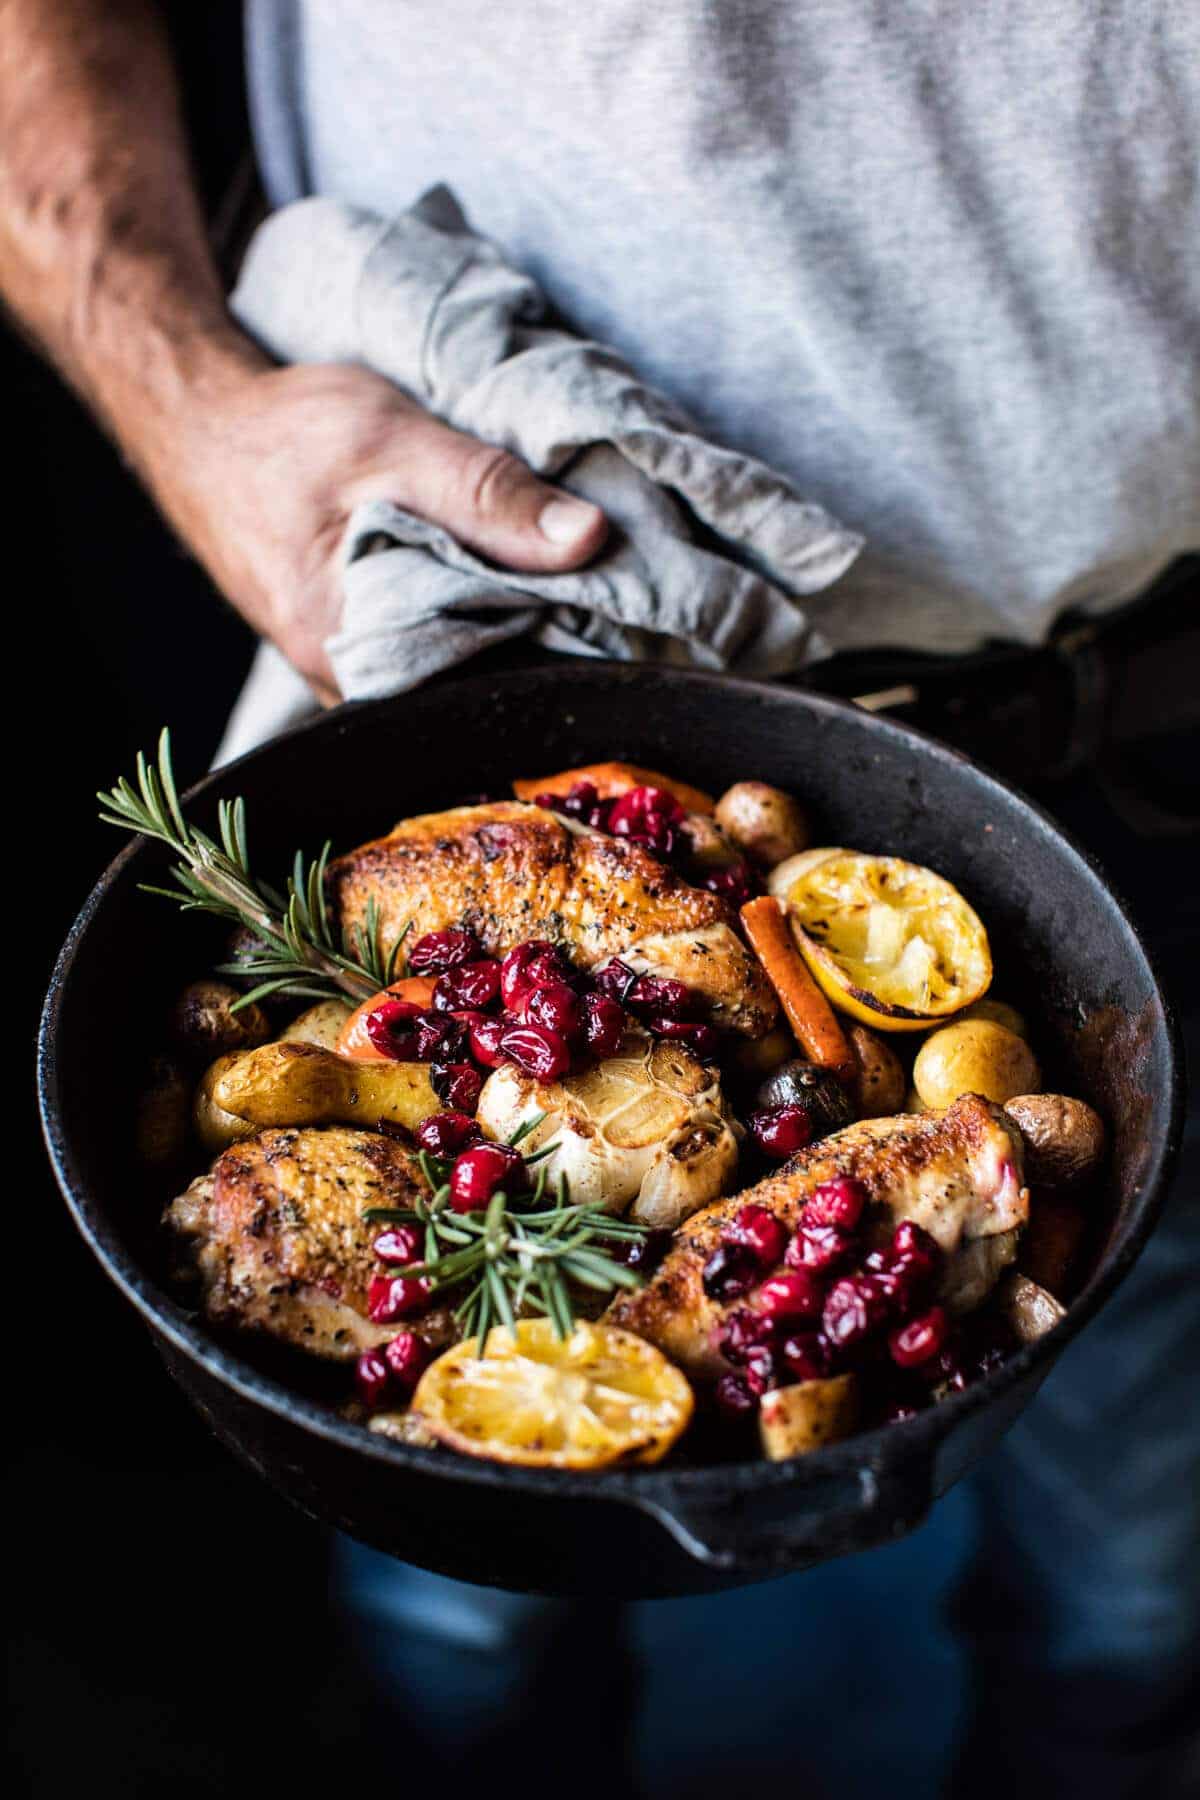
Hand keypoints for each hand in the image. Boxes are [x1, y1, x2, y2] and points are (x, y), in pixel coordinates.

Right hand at [136, 358, 608, 699]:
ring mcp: (351, 670)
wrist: (200, 430)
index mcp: (357, 648)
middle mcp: (353, 680)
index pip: (491, 679)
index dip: (561, 644)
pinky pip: (434, 649)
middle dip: (542, 636)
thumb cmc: (283, 436)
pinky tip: (497, 577)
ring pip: (459, 666)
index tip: (613, 601)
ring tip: (550, 574)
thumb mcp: (394, 441)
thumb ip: (489, 494)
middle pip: (479, 679)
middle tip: (597, 582)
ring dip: (509, 623)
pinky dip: (473, 614)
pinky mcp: (354, 648)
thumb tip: (589, 539)